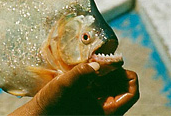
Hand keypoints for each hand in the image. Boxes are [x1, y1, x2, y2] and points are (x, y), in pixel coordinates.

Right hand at [10, 63, 138, 114]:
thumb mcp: (65, 85)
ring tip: (94, 63)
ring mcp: (97, 105)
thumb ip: (81, 73)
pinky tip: (86, 69)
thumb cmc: (51, 104)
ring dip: (106, 73)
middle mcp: (105, 109)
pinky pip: (101, 86)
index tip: (113, 64)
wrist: (39, 115)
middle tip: (102, 60)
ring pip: (112, 86)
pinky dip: (97, 76)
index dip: (127, 76)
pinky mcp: (89, 100)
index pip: (132, 93)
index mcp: (107, 111)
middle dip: (115, 72)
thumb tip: (97, 63)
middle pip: (123, 88)